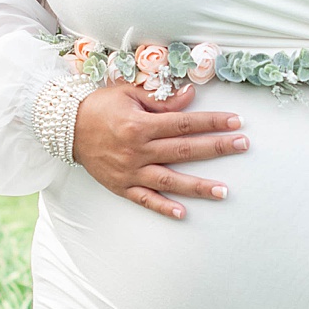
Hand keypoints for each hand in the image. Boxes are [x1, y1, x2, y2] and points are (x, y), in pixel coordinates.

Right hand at [71, 80, 249, 219]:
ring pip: (169, 181)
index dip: (212, 122)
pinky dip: (163, 207)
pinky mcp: (122, 186)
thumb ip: (161, 100)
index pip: (184, 123)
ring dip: (198, 187)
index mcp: (141, 125)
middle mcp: (138, 150)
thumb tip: (191, 96)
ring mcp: (130, 171)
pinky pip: (145, 200)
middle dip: (216, 147)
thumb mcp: (128, 94)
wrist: (65, 127)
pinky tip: (183, 214)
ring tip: (224, 191)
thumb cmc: (99, 106)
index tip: (236, 121)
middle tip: (243, 145)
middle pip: (184, 150)